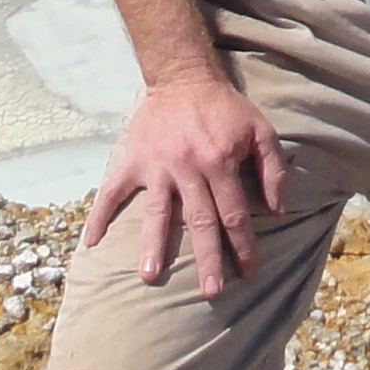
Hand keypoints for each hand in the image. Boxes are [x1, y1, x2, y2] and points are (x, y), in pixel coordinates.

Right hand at [84, 68, 289, 293]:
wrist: (182, 77)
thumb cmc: (225, 108)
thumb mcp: (260, 130)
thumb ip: (273, 170)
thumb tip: (279, 211)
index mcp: (220, 162)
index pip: (234, 213)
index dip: (243, 246)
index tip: (249, 273)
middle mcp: (188, 168)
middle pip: (199, 221)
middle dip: (207, 259)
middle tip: (211, 292)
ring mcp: (157, 166)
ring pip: (157, 213)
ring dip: (153, 246)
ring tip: (149, 277)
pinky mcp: (132, 160)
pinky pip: (112, 191)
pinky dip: (100, 215)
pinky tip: (90, 243)